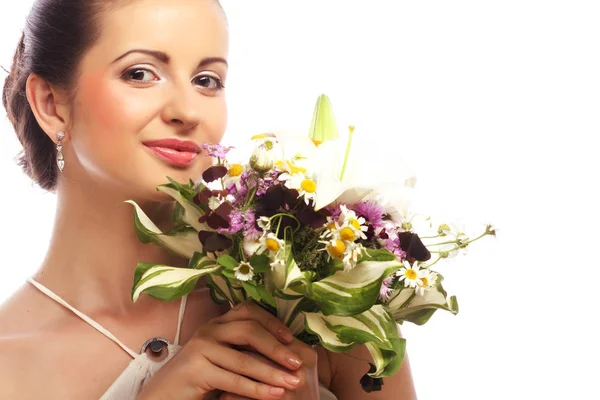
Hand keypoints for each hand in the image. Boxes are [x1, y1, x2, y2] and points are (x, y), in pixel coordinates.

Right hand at [137, 300, 304, 399]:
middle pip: (249, 330)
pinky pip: (233, 380)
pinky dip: (256, 389)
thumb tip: (286, 350)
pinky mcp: (195, 370)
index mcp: (218, 323)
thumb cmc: (202, 377)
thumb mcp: (226, 357)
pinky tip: (273, 395)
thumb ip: (246, 349)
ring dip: (272, 373)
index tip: (291, 339)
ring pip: (244, 359)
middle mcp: (209, 330)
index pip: (249, 311)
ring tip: (293, 383)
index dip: (272, 323)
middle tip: (298, 363)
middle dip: (277, 348)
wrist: (164, 395)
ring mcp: (200, 348)